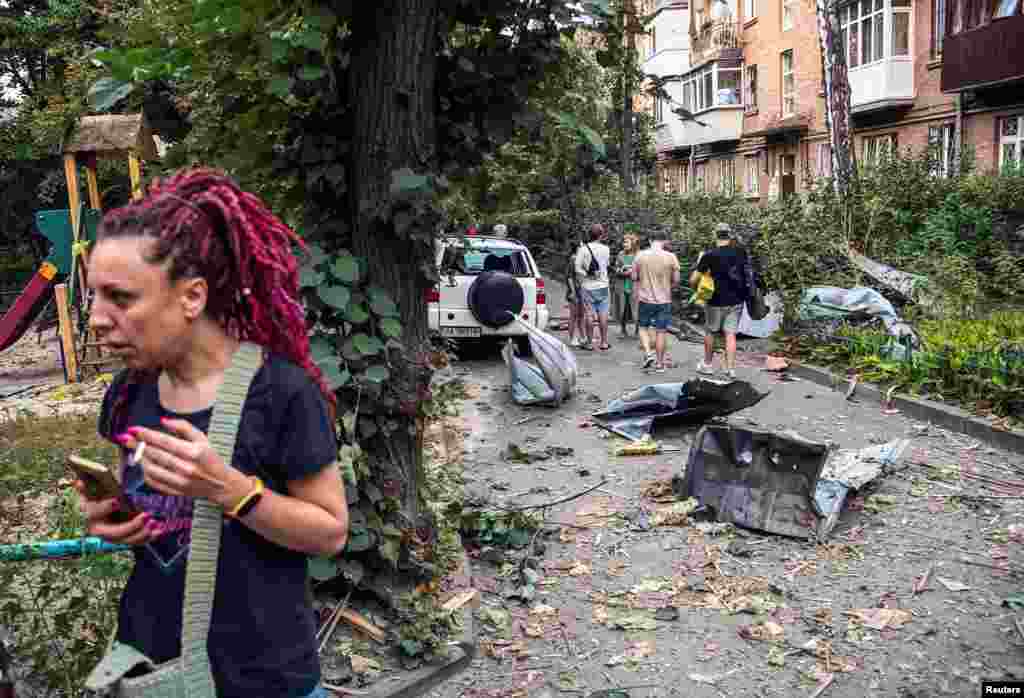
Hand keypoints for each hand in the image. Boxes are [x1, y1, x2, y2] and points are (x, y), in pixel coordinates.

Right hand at [73, 480, 154, 544]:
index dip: (105, 507)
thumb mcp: (91, 490)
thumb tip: (78, 483)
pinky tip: (160, 531)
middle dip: (131, 526)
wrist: (101, 508)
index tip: (117, 501)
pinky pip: (137, 541)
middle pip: (114, 533)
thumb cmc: (97, 496)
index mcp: (89, 515)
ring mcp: (113, 537)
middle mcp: (100, 530)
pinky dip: (149, 537)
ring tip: (154, 523)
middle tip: (145, 516)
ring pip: (127, 540)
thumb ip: (87, 486)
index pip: (94, 513)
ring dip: (142, 534)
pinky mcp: (125, 538)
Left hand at [120, 418, 249, 507]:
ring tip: (136, 450)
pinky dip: (145, 471)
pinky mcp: (175, 492)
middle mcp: (187, 468)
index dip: (146, 434)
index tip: (133, 429)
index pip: (164, 441)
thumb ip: (183, 427)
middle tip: (126, 438)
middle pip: (155, 454)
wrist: (220, 484)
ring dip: (140, 458)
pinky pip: (153, 481)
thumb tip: (163, 421)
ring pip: (151, 468)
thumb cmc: (210, 458)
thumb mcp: (202, 438)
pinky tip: (144, 463)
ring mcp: (180, 482)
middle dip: (137, 445)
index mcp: (195, 452)